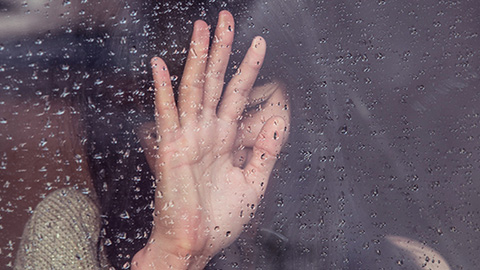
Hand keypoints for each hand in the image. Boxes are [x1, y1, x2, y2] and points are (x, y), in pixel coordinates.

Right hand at [133, 11, 288, 269]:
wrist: (196, 245)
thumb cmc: (219, 220)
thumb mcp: (253, 183)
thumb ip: (265, 151)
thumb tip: (277, 120)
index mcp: (224, 140)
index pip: (236, 94)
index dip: (248, 69)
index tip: (258, 44)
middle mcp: (205, 133)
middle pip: (214, 82)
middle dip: (221, 50)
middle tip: (226, 19)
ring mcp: (187, 138)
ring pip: (193, 89)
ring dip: (197, 58)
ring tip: (202, 28)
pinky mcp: (170, 149)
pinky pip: (167, 114)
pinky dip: (162, 89)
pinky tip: (160, 65)